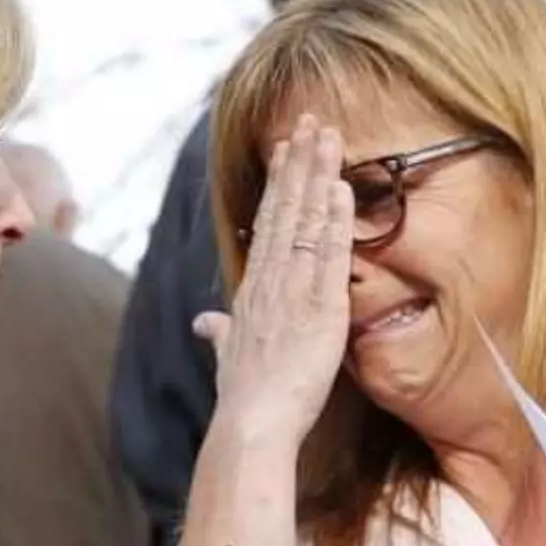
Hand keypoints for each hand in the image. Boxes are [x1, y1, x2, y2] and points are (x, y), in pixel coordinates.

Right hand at [196, 116, 353, 447]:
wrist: (251, 423)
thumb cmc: (242, 397)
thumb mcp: (228, 356)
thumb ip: (219, 333)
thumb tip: (204, 323)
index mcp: (253, 289)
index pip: (268, 224)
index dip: (278, 184)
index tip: (286, 150)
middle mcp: (269, 280)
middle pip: (285, 209)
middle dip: (298, 163)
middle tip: (310, 122)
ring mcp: (293, 290)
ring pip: (306, 221)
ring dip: (317, 176)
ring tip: (328, 136)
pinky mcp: (319, 308)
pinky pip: (328, 255)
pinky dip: (335, 220)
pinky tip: (340, 188)